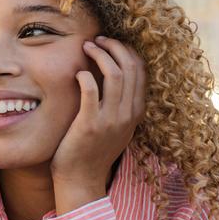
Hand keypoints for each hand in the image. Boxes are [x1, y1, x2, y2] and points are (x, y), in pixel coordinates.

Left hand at [50, 36, 145, 209]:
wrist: (81, 179)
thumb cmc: (93, 149)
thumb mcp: (116, 125)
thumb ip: (119, 102)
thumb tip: (112, 71)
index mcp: (136, 111)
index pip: (141, 70)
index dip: (127, 50)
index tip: (110, 43)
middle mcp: (128, 114)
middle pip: (130, 67)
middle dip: (114, 46)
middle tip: (97, 40)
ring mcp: (110, 120)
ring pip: (114, 74)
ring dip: (100, 54)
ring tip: (86, 46)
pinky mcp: (89, 125)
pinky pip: (91, 91)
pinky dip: (85, 76)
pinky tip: (77, 73)